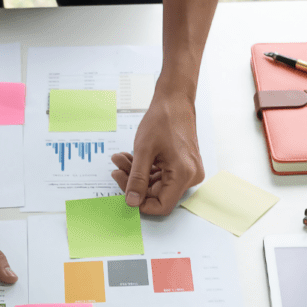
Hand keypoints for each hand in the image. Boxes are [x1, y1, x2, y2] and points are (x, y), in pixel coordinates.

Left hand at [111, 86, 203, 214]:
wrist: (175, 100)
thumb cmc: (162, 119)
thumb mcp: (143, 150)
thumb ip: (137, 179)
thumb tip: (132, 202)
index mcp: (184, 175)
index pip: (162, 206)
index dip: (141, 204)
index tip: (124, 192)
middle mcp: (190, 177)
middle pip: (157, 193)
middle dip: (134, 182)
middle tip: (116, 167)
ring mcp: (188, 171)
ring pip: (156, 184)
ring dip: (136, 174)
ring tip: (120, 158)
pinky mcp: (183, 166)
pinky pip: (161, 175)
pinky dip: (145, 168)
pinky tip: (130, 157)